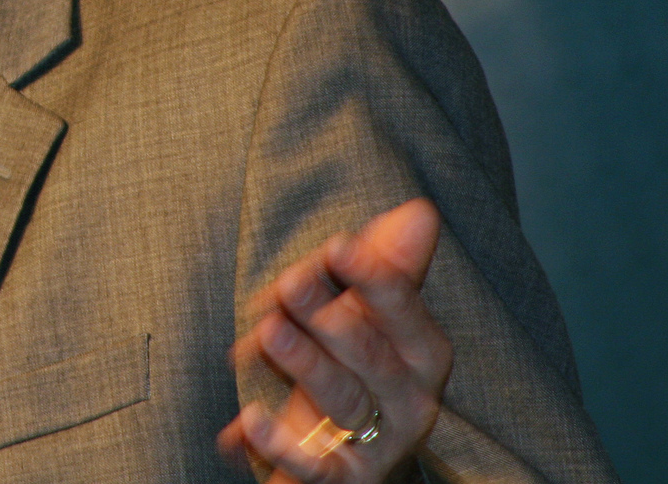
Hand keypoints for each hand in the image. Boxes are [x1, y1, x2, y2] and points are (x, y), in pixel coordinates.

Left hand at [219, 199, 452, 481]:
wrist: (347, 456)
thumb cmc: (355, 367)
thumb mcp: (368, 314)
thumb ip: (385, 266)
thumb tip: (421, 211)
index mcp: (422, 351)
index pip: (404, 308)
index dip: (371, 276)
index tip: (337, 246)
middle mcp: (411, 399)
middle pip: (370, 353)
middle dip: (328, 315)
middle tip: (287, 283)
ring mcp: (378, 442)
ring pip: (343, 400)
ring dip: (304, 363)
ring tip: (267, 331)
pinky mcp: (343, 477)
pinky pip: (316, 468)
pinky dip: (279, 447)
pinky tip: (245, 423)